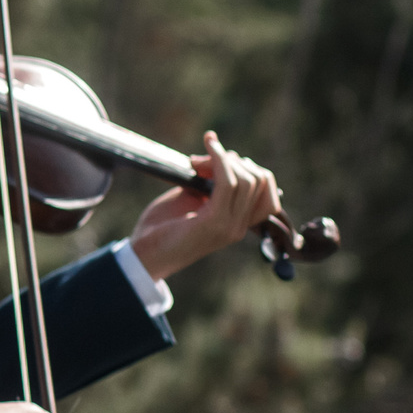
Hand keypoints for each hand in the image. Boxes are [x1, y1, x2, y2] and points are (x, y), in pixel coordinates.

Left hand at [129, 131, 280, 281]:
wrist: (145, 255)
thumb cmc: (162, 226)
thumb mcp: (190, 199)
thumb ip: (208, 183)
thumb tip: (216, 158)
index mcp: (238, 222)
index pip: (267, 190)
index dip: (249, 167)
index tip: (219, 157)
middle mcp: (240, 226)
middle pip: (258, 180)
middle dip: (232, 160)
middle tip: (199, 161)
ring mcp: (230, 225)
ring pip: (246, 180)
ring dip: (222, 159)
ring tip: (195, 161)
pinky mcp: (214, 222)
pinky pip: (227, 184)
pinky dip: (217, 163)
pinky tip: (201, 156)